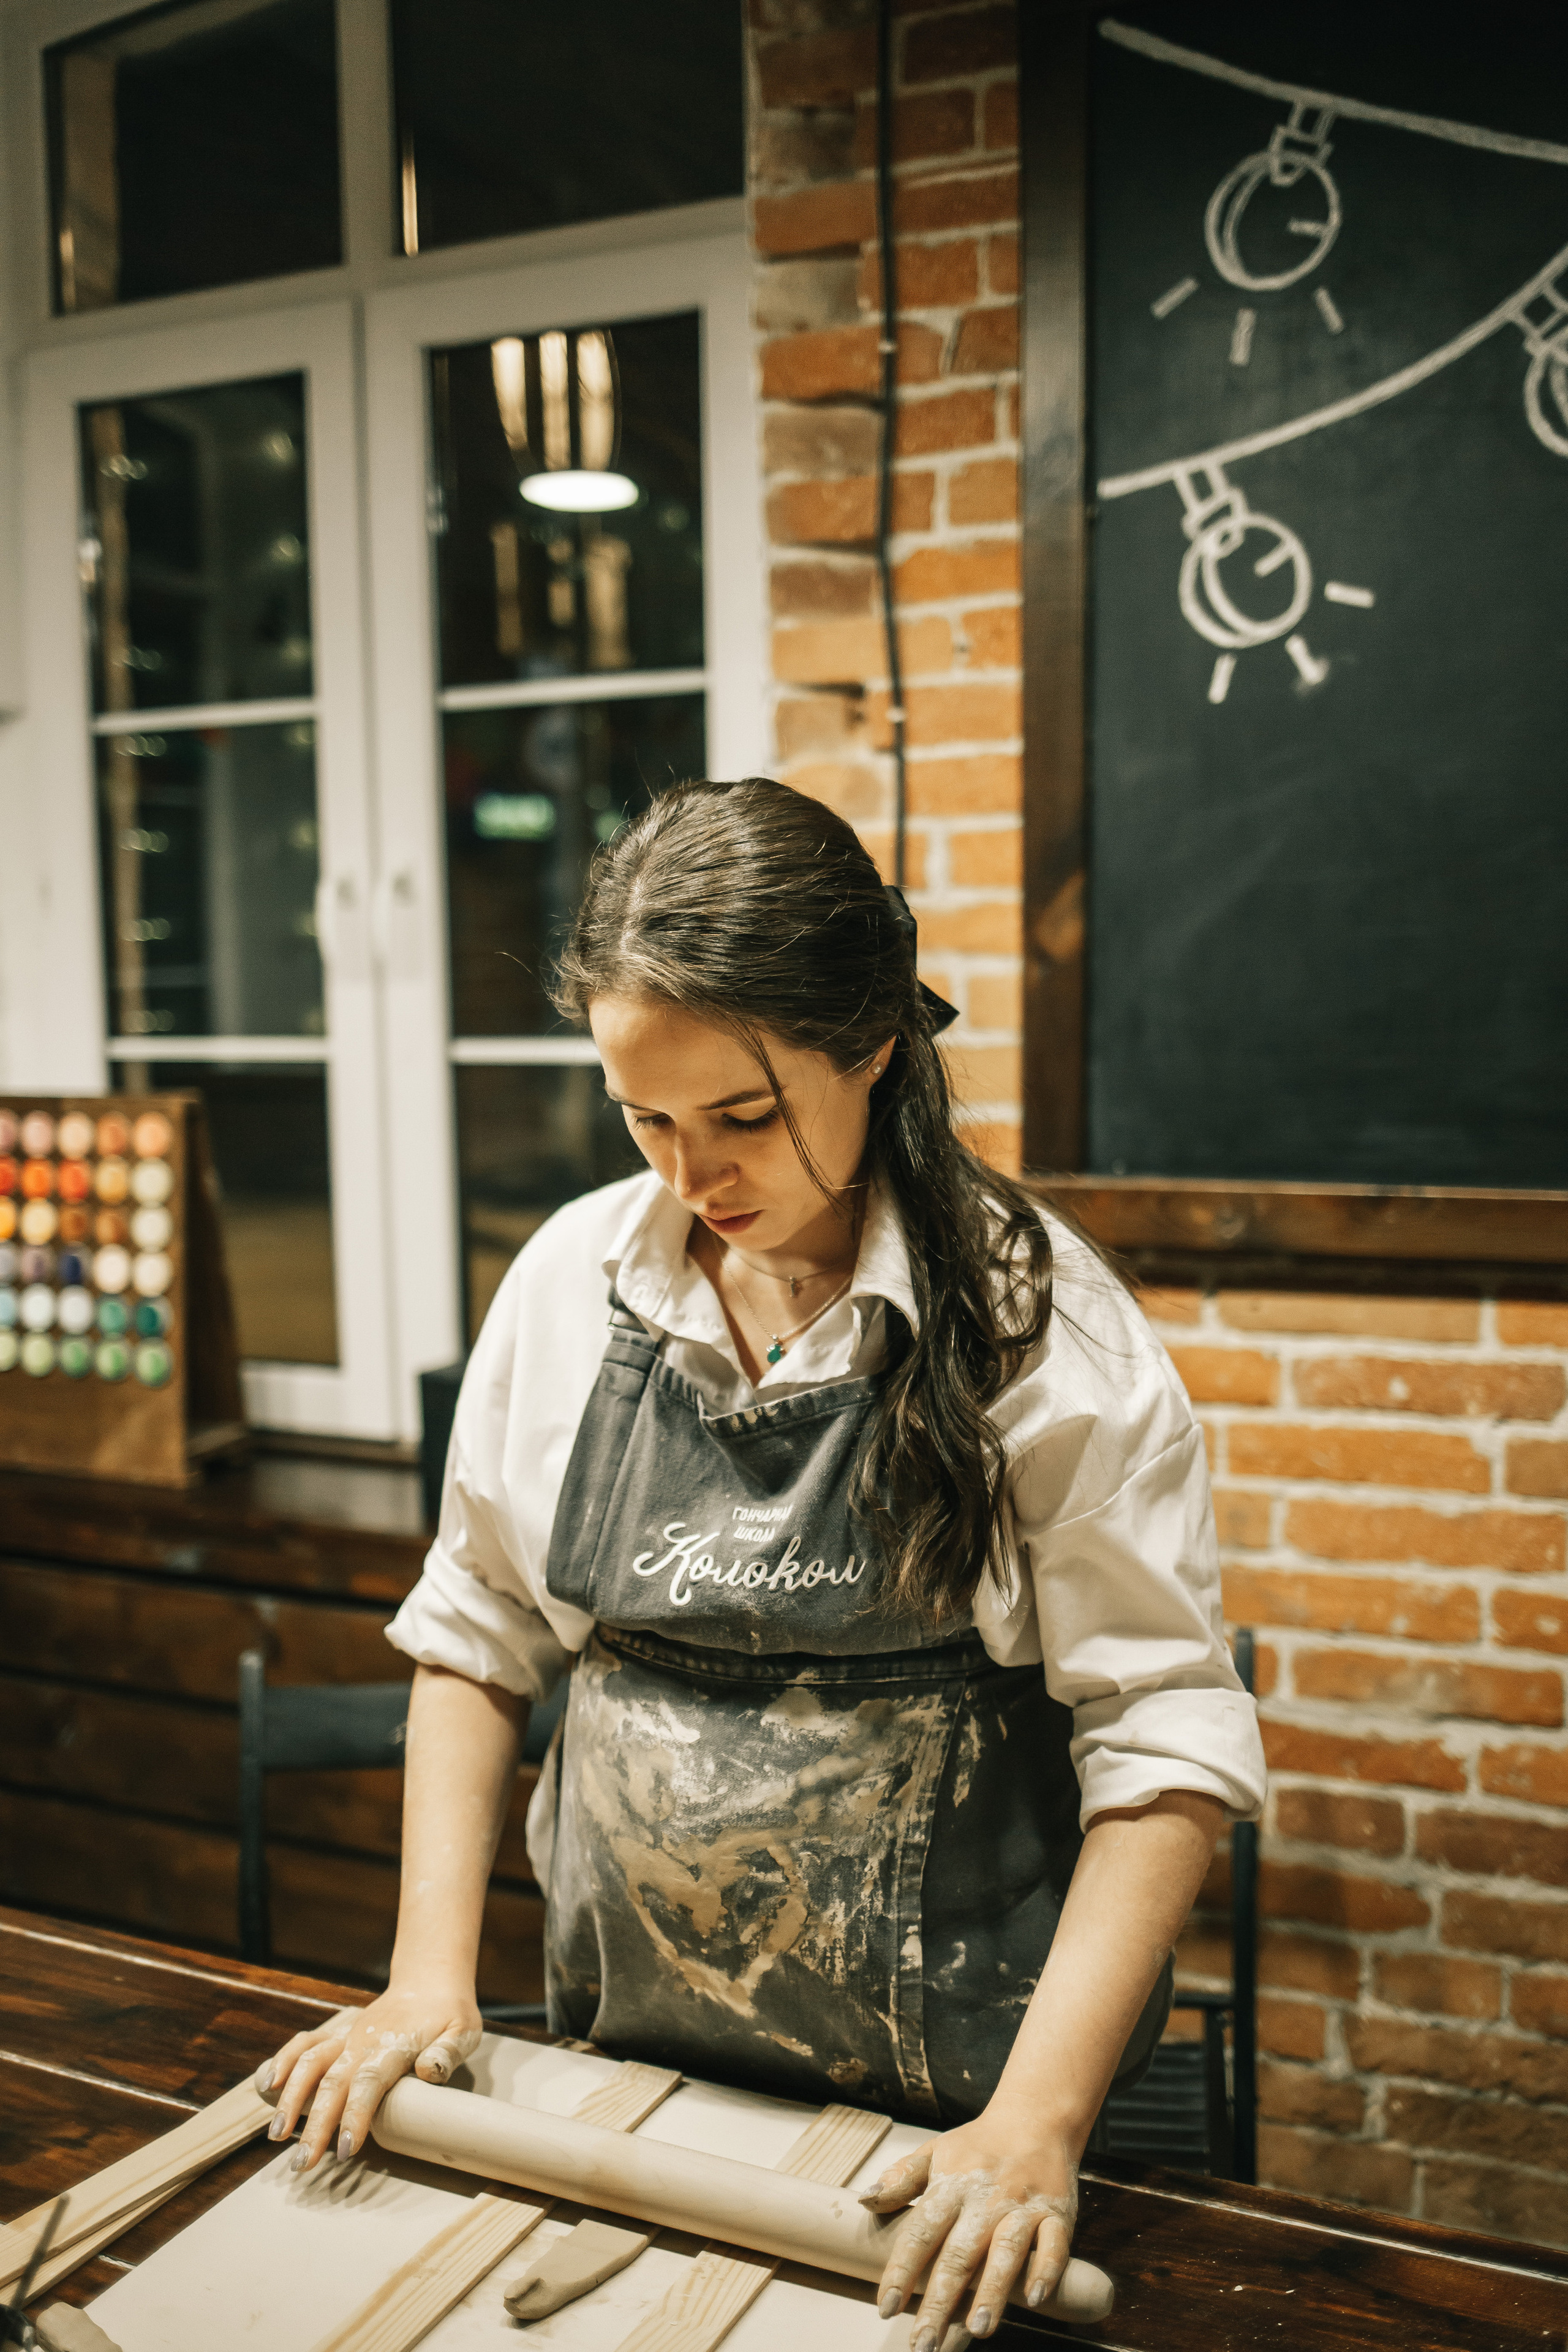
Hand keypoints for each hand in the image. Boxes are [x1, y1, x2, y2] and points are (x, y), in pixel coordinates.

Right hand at [256, 1982, 481, 2173]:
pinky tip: (267, 2085)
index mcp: (394, 2045)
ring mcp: (347, 2037)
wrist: (430, 1982)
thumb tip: (430, 2072)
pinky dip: (284, 2061)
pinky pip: (305, 2044)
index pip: (370, 2083)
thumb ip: (448, 2052)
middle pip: (333, 2083)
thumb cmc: (449, 2014)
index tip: (345, 2150)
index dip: (355, 2116)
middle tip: (302, 2163)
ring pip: (311, 2063)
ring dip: (290, 2098)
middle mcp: (363, 2041)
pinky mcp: (338, 2035)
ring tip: (275, 2136)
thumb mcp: (463, 2030)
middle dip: (314, 2125)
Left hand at [858, 2104, 1078, 2345]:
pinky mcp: (1057, 2215)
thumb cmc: (979, 2145)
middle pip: (959, 2254)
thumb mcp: (935, 2152)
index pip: (920, 2232)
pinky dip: (1045, 2270)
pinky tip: (1034, 2298)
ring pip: (1005, 2253)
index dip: (901, 2270)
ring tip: (977, 2330)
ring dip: (992, 2292)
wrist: (1036, 2118)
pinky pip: (1053, 2245)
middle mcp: (985, 2199)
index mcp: (951, 2184)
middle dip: (940, 2301)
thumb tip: (865, 2200)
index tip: (884, 2307)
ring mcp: (1022, 2207)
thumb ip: (902, 2178)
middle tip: (924, 2343)